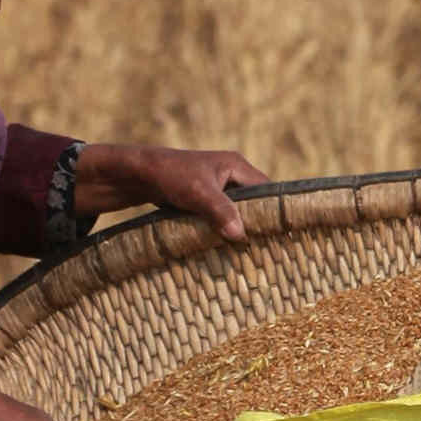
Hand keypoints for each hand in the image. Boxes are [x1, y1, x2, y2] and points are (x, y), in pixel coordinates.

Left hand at [76, 143, 270, 241]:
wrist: (138, 174)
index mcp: (236, 166)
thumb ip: (220, 210)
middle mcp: (231, 175)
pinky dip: (224, 230)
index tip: (282, 234)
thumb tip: (240, 235)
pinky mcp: (205, 200)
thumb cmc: (170, 176)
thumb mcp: (198, 192)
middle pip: (254, 203)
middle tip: (269, 249)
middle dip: (259, 223)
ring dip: (240, 228)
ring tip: (251, 253)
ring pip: (238, 211)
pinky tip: (227, 248)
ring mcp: (218, 188)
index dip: (275, 210)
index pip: (267, 189)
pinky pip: (221, 216)